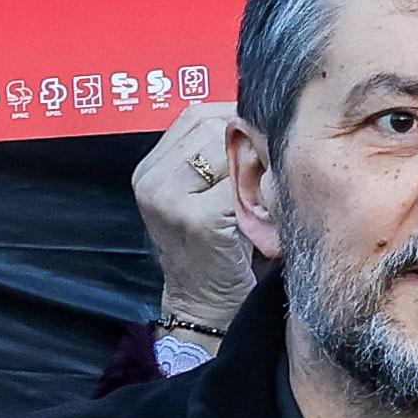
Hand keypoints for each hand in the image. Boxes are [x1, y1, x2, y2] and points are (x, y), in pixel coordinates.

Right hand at [132, 108, 258, 338]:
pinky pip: (240, 183)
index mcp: (149, 168)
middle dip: (247, 138)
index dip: (233, 118)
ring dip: (255, 162)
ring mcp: (169, 199)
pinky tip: (264, 210)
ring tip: (263, 189)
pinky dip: (260, 192)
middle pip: (212, 125)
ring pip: (227, 149)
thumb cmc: (215, 249)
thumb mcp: (201, 195)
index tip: (261, 134)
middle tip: (268, 163)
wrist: (205, 308)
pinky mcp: (196, 219)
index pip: (196, 113)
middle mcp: (151, 179)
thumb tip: (254, 109)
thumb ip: (212, 154)